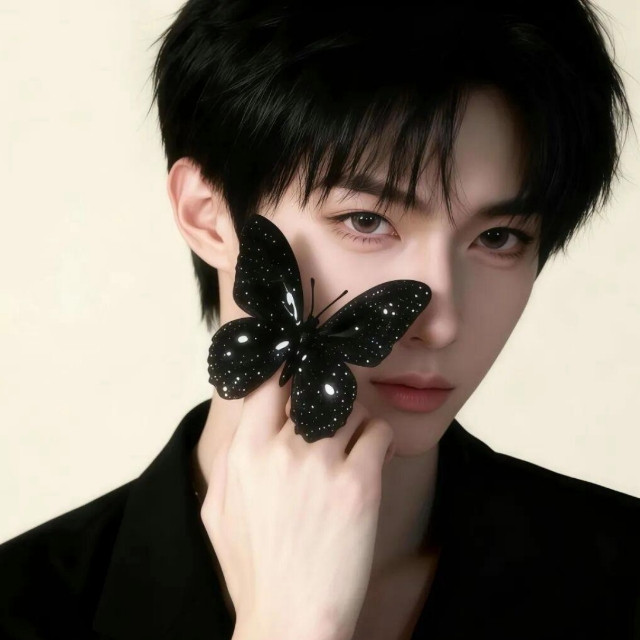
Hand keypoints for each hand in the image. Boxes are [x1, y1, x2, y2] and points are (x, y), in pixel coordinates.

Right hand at [200, 367, 394, 639]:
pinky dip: (380, 439)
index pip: (267, 383)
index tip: (302, 378)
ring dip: (356, 420)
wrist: (290, 619)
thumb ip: (229, 459)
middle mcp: (282, 450)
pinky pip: (378, 432)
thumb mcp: (218, 511)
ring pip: (350, 407)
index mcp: (245, 453)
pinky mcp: (360, 484)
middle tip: (336, 412)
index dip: (287, 374)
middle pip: (314, 389)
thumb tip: (246, 423)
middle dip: (327, 397)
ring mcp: (322, 464)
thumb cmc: (253, 568)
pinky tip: (374, 458)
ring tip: (355, 443)